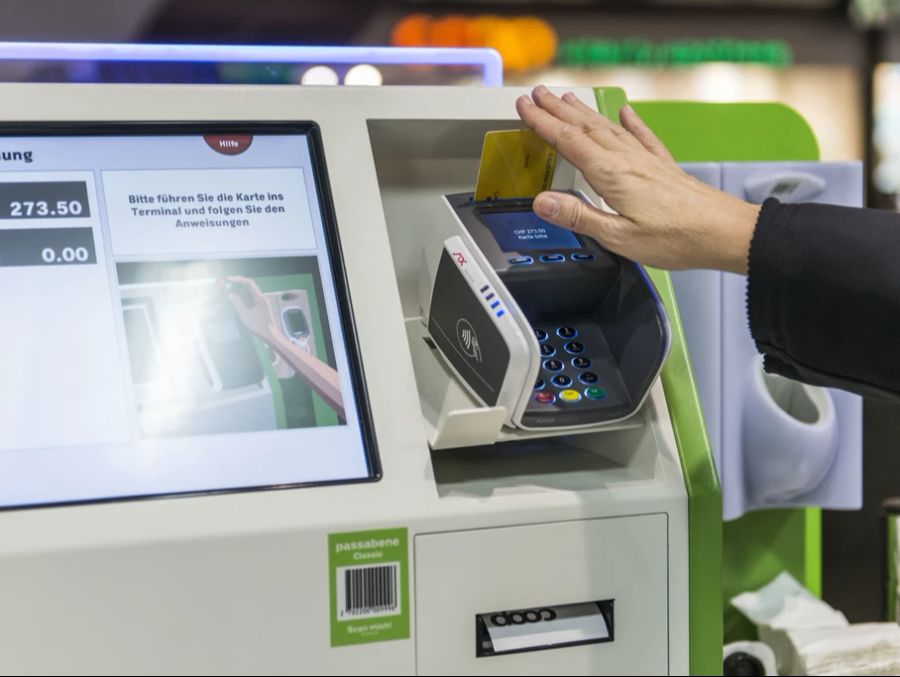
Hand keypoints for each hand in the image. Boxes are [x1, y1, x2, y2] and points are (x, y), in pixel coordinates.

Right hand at [223, 275, 277, 343]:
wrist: (271, 336)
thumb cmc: (260, 327)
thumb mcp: (245, 315)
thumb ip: (238, 303)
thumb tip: (231, 294)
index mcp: (260, 298)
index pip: (249, 283)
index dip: (239, 279)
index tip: (229, 279)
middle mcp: (261, 299)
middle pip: (248, 288)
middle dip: (237, 286)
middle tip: (227, 287)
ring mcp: (261, 303)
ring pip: (248, 295)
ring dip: (239, 293)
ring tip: (228, 295)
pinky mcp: (260, 308)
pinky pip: (250, 301)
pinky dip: (242, 300)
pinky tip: (236, 303)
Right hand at [516, 86, 759, 273]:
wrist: (723, 231)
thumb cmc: (676, 238)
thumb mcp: (619, 236)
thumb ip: (579, 217)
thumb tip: (542, 202)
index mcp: (612, 175)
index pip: (568, 142)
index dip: (543, 123)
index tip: (525, 108)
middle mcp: (628, 160)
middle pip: (585, 127)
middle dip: (558, 110)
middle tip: (537, 94)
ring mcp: (647, 160)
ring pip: (608, 128)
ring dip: (584, 112)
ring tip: (568, 99)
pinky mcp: (663, 167)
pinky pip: (642, 136)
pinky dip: (630, 122)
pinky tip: (626, 113)